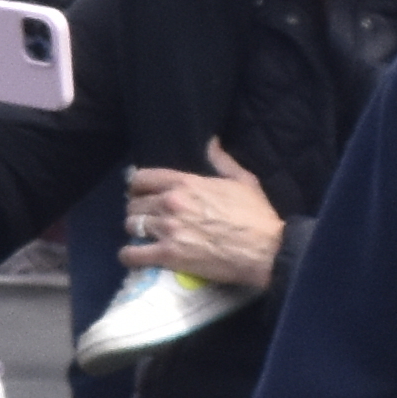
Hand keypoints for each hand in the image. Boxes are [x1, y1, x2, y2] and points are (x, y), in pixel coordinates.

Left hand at [125, 141, 281, 288]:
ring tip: (145, 236)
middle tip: (147, 219)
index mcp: (185, 183)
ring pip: (130, 226)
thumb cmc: (256, 216)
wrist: (267, 250)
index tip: (142, 194)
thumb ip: (222, 161)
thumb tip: (210, 142)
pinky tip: (136, 255)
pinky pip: (131, 254)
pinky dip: (130, 256)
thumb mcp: (243, 181)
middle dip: (138, 211)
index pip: (140, 178)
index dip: (137, 187)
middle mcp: (171, 203)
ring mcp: (167, 229)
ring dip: (135, 232)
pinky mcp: (167, 254)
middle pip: (133, 204)